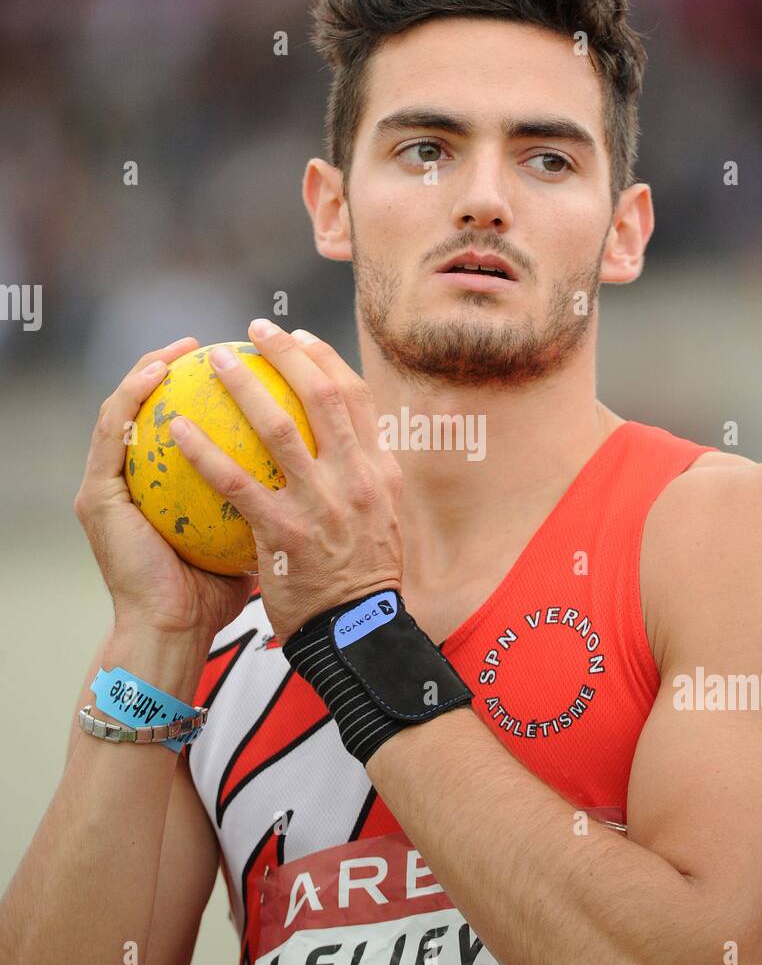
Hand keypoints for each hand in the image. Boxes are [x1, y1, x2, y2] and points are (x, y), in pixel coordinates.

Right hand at [74, 336, 257, 638]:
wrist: (176, 633)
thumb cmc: (219, 594)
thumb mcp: (254, 540)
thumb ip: (273, 504)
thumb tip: (325, 474)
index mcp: (169, 491)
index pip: (186, 430)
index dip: (208, 395)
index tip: (247, 365)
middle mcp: (137, 483)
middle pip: (151, 407)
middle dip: (173, 366)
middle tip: (211, 346)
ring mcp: (111, 487)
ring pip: (125, 408)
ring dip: (149, 368)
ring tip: (184, 346)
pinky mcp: (96, 496)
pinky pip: (112, 432)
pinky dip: (131, 395)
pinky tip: (157, 371)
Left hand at [166, 320, 403, 643]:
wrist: (357, 634)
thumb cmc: (361, 580)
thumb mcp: (383, 520)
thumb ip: (363, 478)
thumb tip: (345, 441)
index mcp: (380, 472)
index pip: (358, 398)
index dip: (327, 360)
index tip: (301, 337)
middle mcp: (357, 479)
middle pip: (323, 397)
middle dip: (288, 355)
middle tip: (257, 330)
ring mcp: (322, 505)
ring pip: (279, 429)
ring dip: (244, 388)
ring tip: (215, 361)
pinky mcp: (285, 532)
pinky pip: (236, 482)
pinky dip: (203, 451)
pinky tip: (175, 431)